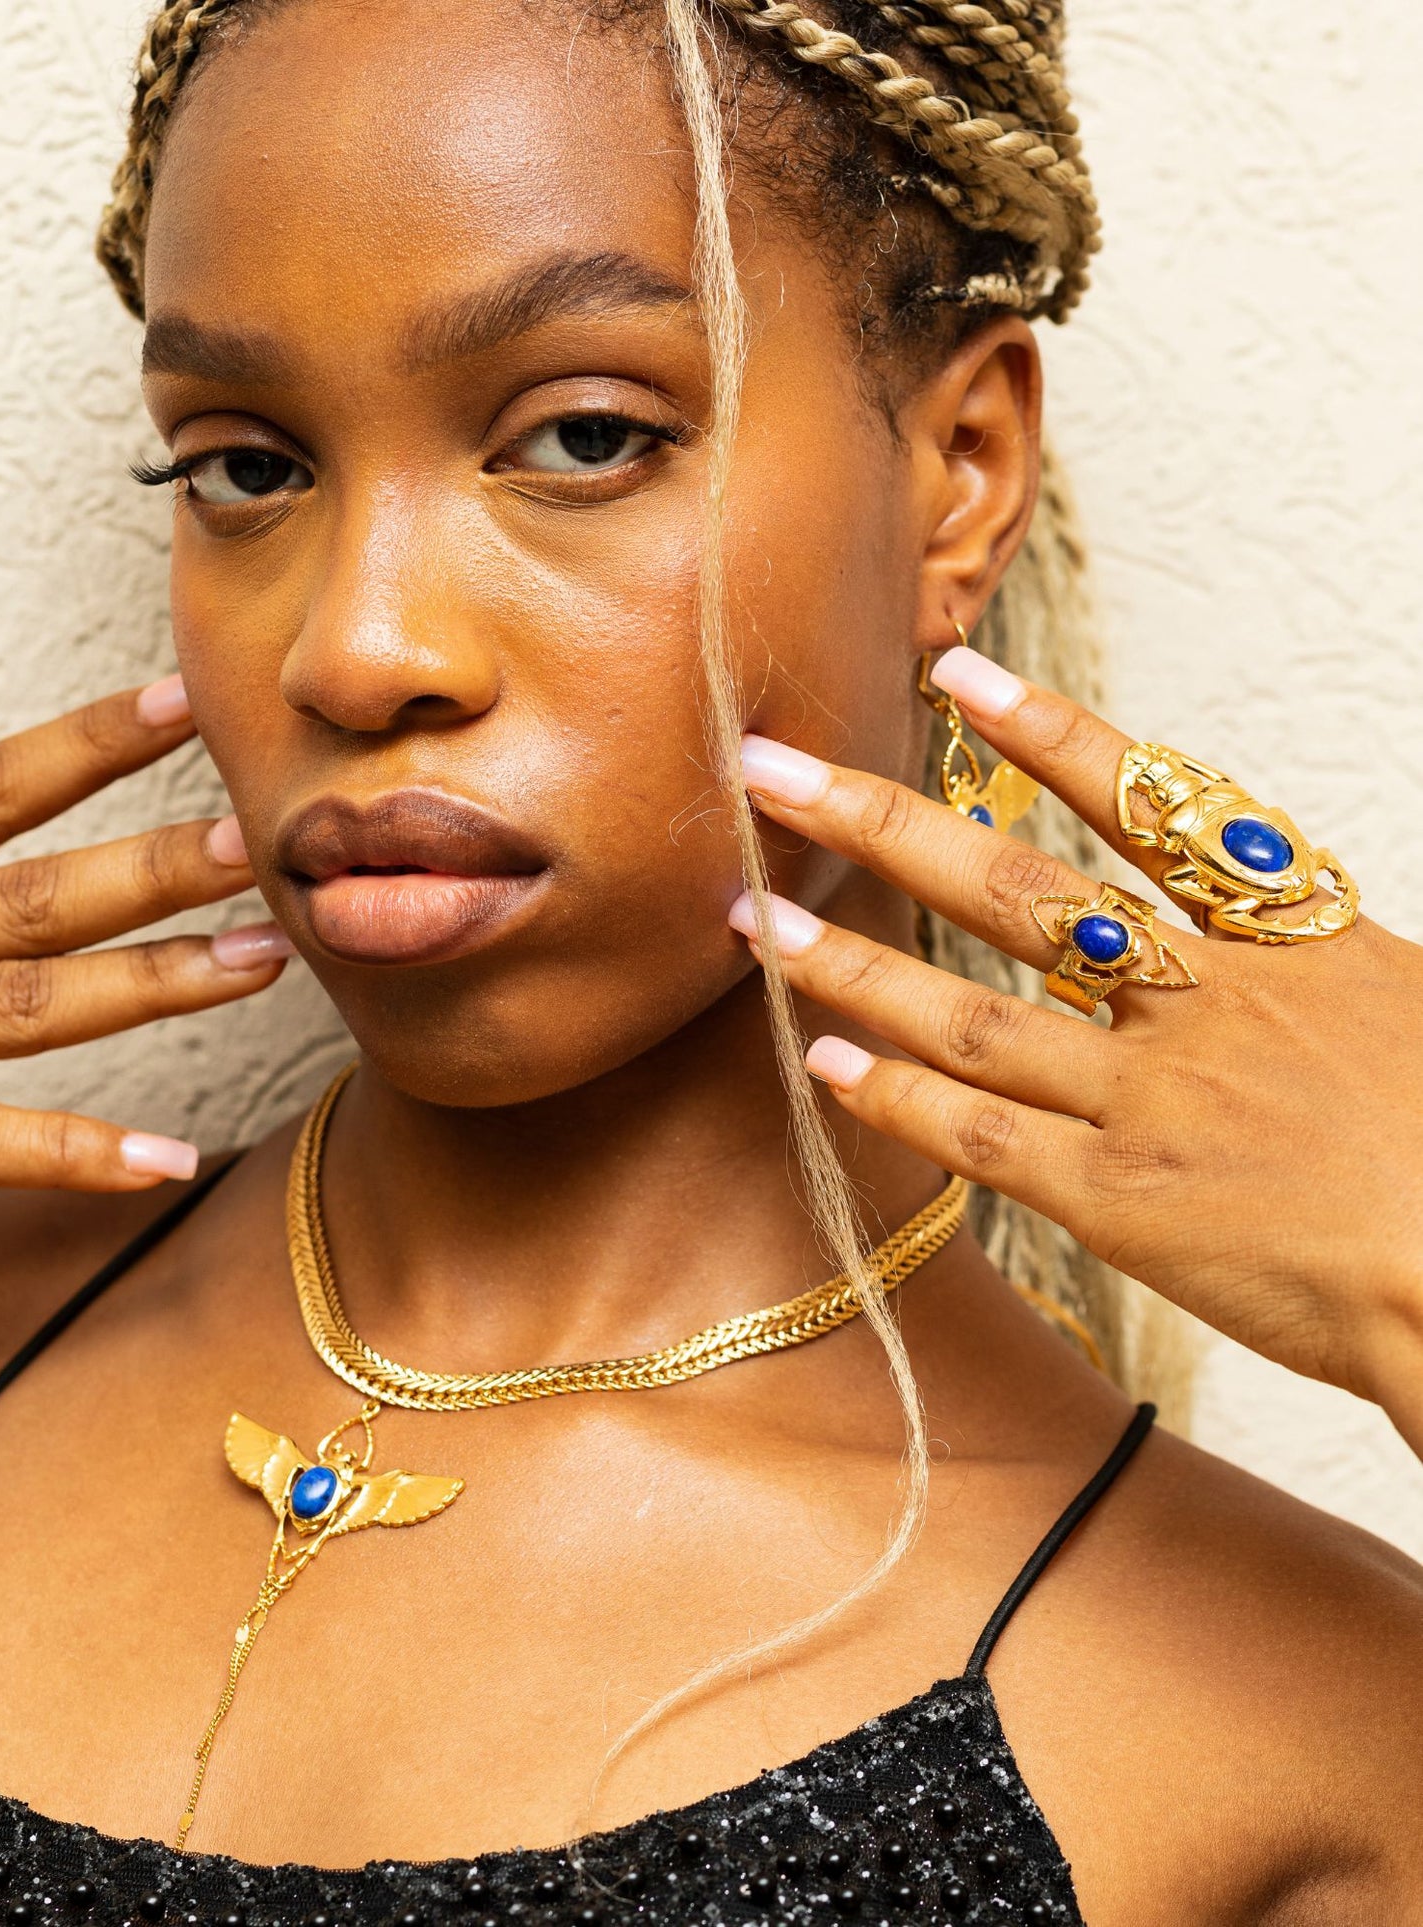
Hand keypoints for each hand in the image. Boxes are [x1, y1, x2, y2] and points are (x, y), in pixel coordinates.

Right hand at [0, 676, 293, 1189]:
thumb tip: (0, 780)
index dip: (87, 745)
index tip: (182, 702)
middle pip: (40, 899)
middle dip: (154, 871)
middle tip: (261, 842)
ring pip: (35, 1009)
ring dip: (152, 986)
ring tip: (265, 959)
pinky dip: (75, 1154)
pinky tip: (170, 1160)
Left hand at [732, 648, 1422, 1457]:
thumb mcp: (1407, 1005)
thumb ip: (1311, 958)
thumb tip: (1252, 930)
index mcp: (1286, 938)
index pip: (1147, 806)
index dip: (1045, 736)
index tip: (956, 677)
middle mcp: (1200, 1002)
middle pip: (1014, 891)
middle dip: (881, 824)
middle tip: (771, 771)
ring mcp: (1150, 1100)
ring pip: (969, 1013)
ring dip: (851, 964)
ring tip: (757, 920)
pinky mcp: (1121, 1203)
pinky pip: (983, 1138)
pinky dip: (897, 1098)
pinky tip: (824, 1065)